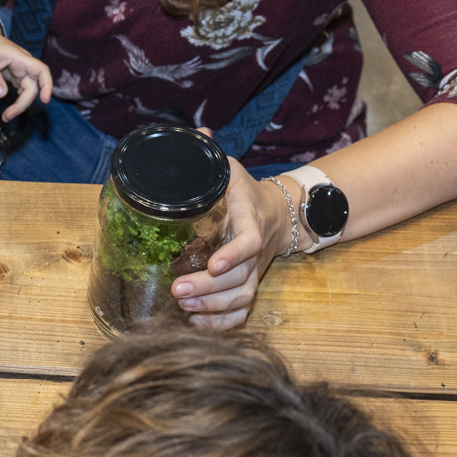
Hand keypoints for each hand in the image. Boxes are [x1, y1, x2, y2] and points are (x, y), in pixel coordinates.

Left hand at [0, 11, 53, 122]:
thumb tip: (1, 95)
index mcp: (21, 59)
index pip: (41, 70)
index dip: (47, 85)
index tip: (45, 100)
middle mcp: (24, 65)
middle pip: (32, 87)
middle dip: (23, 104)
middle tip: (7, 116)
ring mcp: (20, 71)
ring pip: (27, 91)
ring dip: (20, 105)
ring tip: (6, 116)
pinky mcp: (14, 76)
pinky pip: (20, 90)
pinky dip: (17, 100)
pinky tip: (8, 109)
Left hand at [170, 163, 289, 329]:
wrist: (279, 213)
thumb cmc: (245, 192)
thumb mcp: (231, 169)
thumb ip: (212, 154)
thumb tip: (199, 132)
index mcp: (250, 219)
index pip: (248, 240)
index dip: (233, 254)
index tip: (212, 264)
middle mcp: (255, 250)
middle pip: (240, 277)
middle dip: (209, 288)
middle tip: (177, 290)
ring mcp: (254, 271)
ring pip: (241, 297)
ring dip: (212, 307)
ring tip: (182, 306)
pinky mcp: (250, 284)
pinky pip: (242, 311)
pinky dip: (221, 324)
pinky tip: (195, 323)